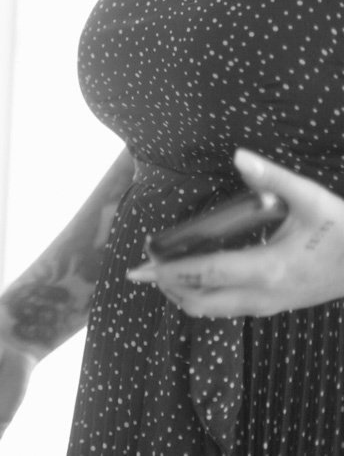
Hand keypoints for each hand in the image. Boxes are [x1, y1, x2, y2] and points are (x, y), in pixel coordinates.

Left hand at [126, 149, 343, 316]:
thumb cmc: (343, 232)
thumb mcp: (312, 200)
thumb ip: (273, 178)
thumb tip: (239, 156)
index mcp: (269, 268)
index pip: (208, 273)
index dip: (172, 270)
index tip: (142, 265)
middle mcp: (264, 294)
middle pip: (200, 300)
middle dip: (167, 286)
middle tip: (143, 267)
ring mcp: (269, 305)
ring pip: (211, 310)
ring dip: (182, 294)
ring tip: (162, 271)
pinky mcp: (274, 306)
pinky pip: (226, 308)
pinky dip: (202, 296)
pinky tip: (194, 277)